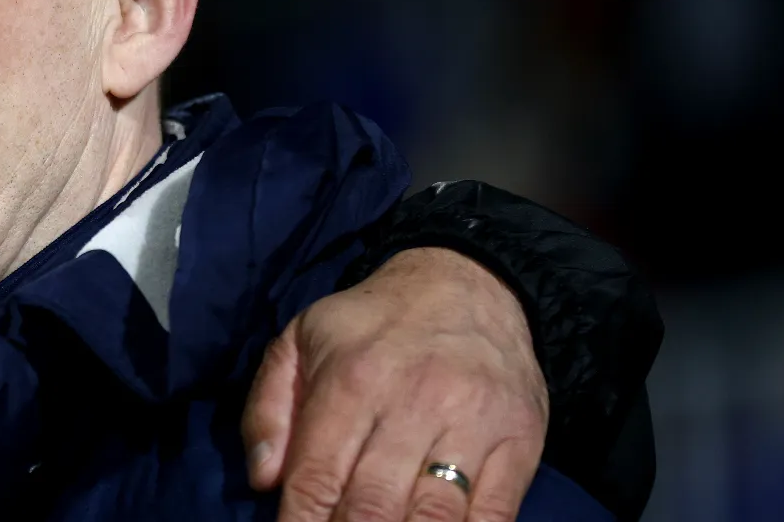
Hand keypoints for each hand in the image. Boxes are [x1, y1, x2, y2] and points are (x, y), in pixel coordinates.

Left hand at [243, 247, 547, 521]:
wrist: (467, 284)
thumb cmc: (371, 326)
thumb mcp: (301, 340)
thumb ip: (269, 408)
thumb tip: (264, 480)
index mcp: (352, 380)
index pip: (318, 476)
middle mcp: (414, 403)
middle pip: (374, 506)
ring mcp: (472, 425)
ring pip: (434, 517)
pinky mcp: (519, 441)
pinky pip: (495, 514)